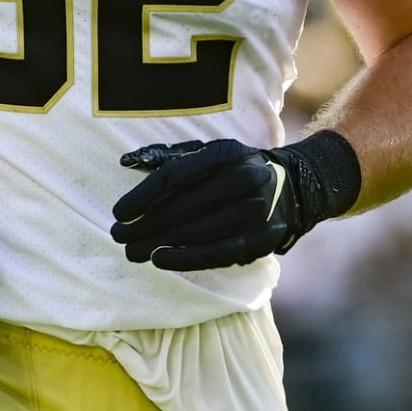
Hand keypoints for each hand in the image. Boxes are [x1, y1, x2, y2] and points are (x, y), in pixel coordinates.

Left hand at [110, 131, 360, 270]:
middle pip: (182, 207)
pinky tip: (161, 259)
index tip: (119, 211)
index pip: (175, 177)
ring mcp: (253, 211)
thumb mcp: (209, 151)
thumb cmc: (236, 167)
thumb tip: (124, 162)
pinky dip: (186, 258)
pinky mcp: (260, 240)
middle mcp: (241, 180)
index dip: (143, 196)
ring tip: (132, 251)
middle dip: (145, 224)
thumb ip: (167, 155)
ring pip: (196, 232)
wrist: (294, 187)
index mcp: (224, 153)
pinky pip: (217, 253)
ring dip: (159, 243)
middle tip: (117, 235)